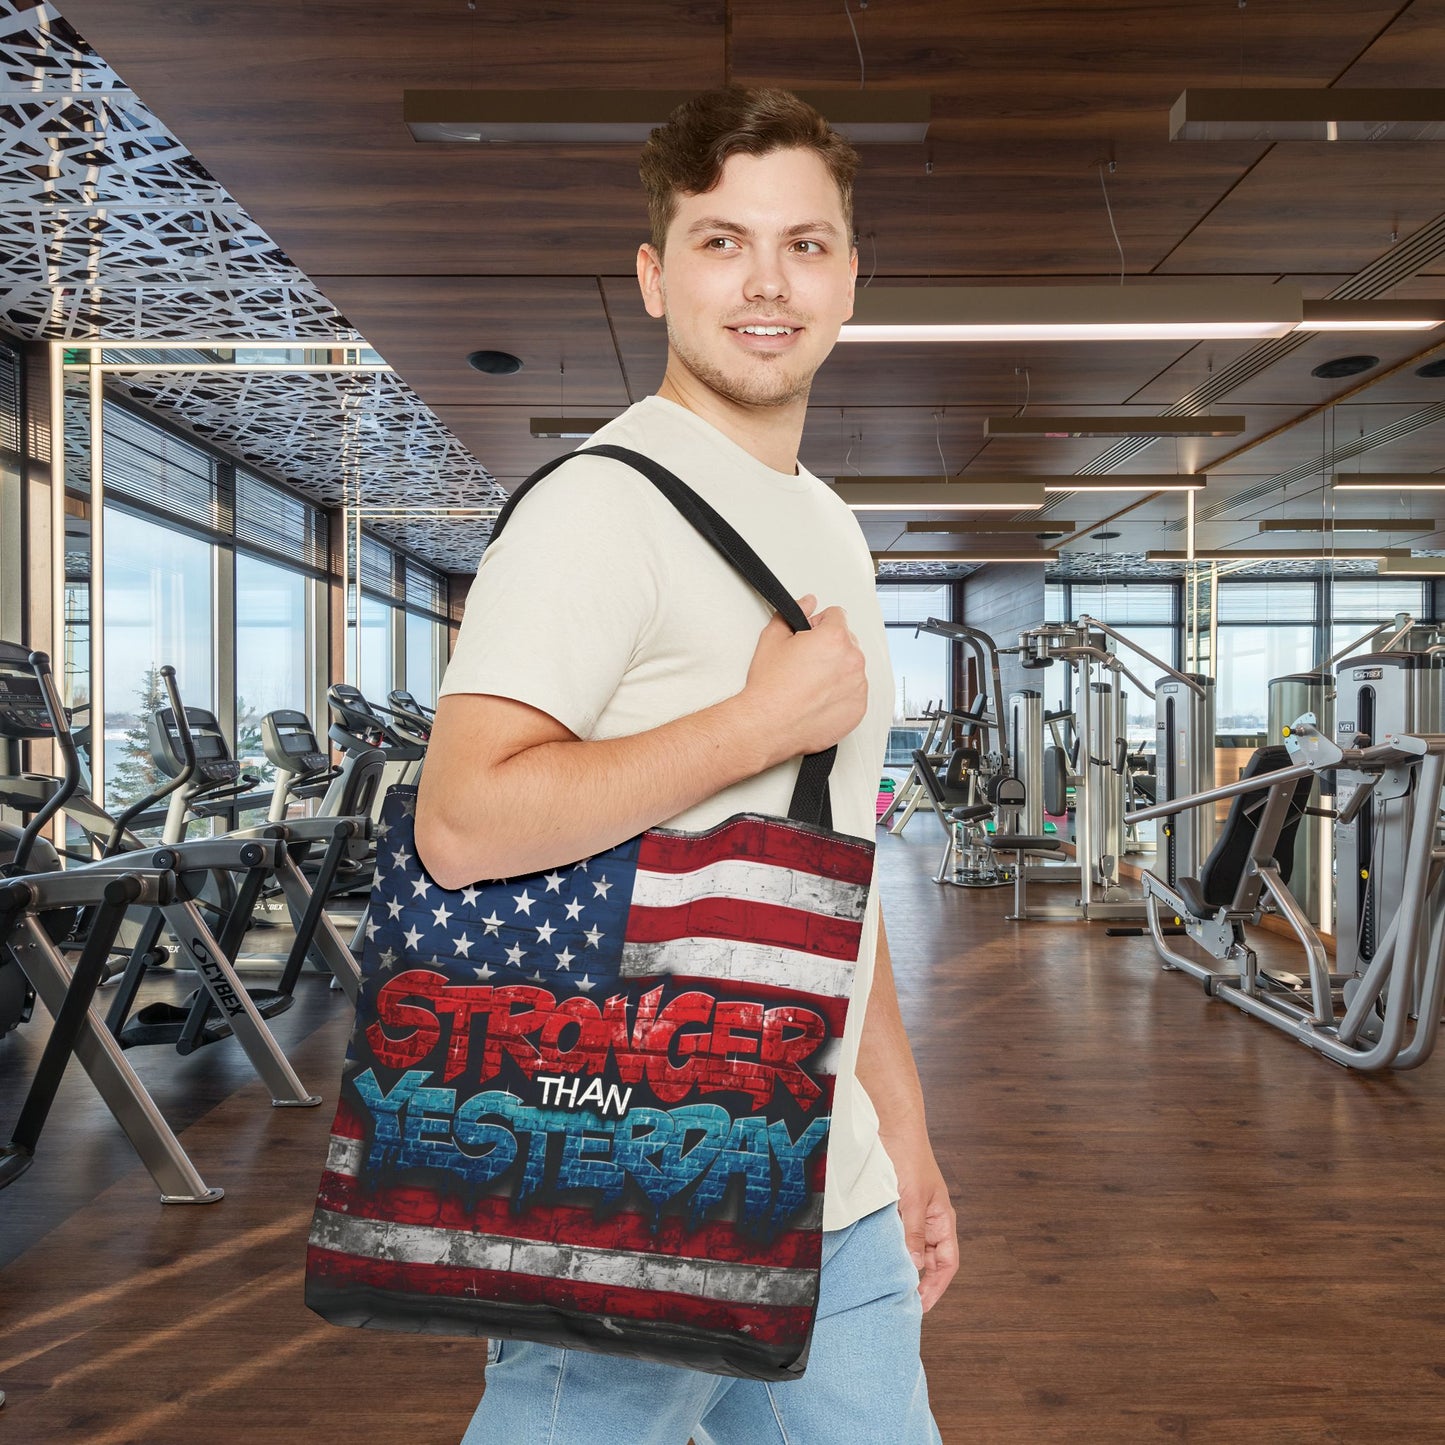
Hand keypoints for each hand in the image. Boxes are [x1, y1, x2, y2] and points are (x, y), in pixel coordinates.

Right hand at [743, 593, 867, 763]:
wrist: (767, 725)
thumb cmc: (769, 688)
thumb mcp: (772, 639)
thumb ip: (795, 613)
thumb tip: (807, 603)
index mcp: (835, 638)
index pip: (837, 615)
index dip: (818, 624)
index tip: (808, 638)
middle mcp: (852, 660)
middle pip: (847, 641)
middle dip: (830, 647)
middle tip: (805, 664)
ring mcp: (858, 686)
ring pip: (851, 668)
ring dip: (836, 671)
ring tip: (810, 684)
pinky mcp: (858, 709)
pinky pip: (854, 693)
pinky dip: (840, 694)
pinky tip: (818, 699)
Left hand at [888, 1132, 958, 1311]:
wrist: (891, 1126)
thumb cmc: (909, 1157)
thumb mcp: (912, 1199)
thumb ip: (914, 1233)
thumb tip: (915, 1266)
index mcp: (942, 1219)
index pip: (947, 1263)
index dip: (937, 1287)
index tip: (921, 1306)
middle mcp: (929, 1219)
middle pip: (928, 1260)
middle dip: (917, 1281)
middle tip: (899, 1301)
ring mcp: (911, 1213)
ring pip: (909, 1248)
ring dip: (900, 1264)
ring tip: (886, 1284)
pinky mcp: (893, 1206)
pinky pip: (893, 1234)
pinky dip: (887, 1247)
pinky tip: (875, 1256)